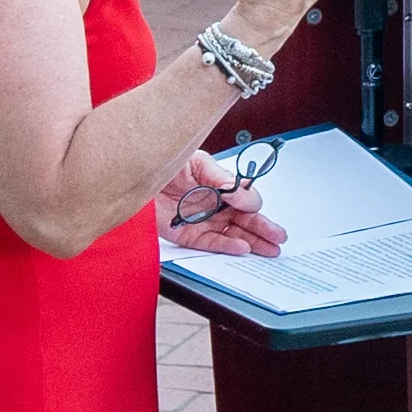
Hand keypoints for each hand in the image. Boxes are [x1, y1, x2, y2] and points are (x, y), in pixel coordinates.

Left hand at [157, 150, 288, 257]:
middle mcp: (215, 205)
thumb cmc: (165, 165)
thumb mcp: (197, 162)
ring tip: (270, 249)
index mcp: (221, 186)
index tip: (252, 205)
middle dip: (264, 228)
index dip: (251, 203)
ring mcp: (203, 221)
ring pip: (234, 234)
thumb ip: (221, 177)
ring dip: (253, 242)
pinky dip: (228, 247)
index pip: (245, 198)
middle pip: (245, 220)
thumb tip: (242, 189)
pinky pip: (212, 244)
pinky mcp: (188, 236)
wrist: (132, 180)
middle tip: (279, 237)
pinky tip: (242, 248)